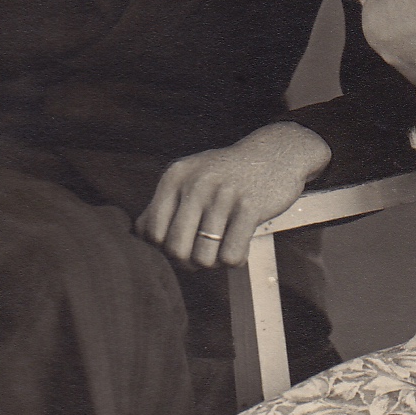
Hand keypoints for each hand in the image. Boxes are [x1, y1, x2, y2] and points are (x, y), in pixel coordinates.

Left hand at [135, 122, 330, 267]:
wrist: (277, 152)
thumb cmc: (228, 174)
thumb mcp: (192, 177)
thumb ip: (163, 204)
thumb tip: (137, 235)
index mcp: (175, 176)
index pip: (152, 233)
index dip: (165, 248)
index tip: (183, 244)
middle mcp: (196, 183)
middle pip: (176, 250)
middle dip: (189, 261)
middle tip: (204, 253)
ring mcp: (223, 194)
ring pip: (204, 258)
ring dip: (214, 262)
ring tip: (223, 247)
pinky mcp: (250, 206)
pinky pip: (231, 256)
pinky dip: (235, 260)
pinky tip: (241, 245)